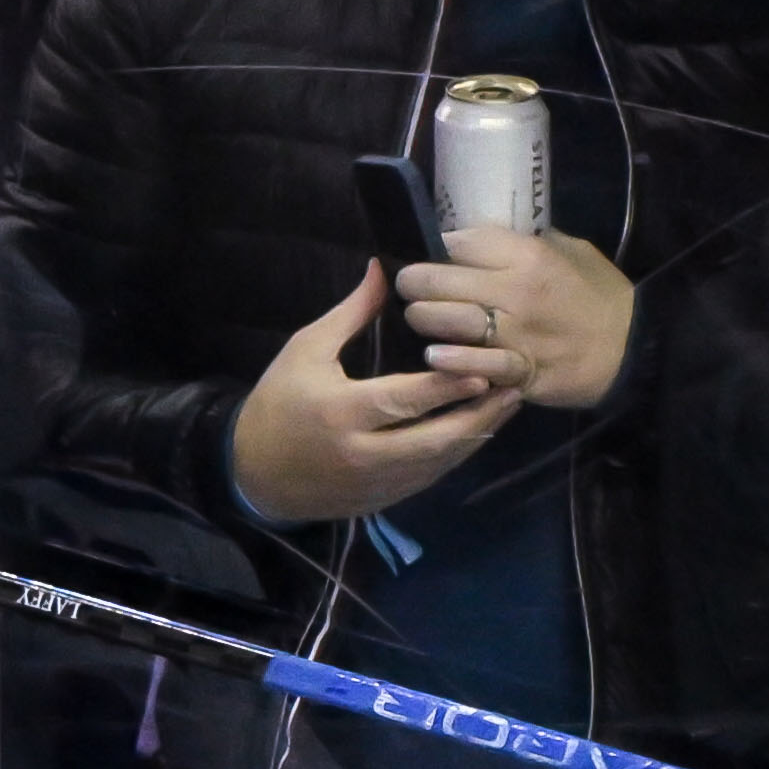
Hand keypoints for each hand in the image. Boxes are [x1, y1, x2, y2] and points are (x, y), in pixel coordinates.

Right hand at [226, 258, 520, 522]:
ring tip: (509, 403)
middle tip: (515, 386)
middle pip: (435, 438)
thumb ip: (351, 314)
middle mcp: (362, 453)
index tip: (485, 367)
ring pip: (440, 462)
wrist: (253, 474)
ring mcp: (374, 482)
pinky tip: (478, 429)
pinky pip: (430, 477)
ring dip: (478, 434)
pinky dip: (457, 454)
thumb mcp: (304, 351)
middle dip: (479, 414)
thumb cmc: (278, 403)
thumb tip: (385, 269)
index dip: (449, 386)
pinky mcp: (382, 499)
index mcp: (340, 412)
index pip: (406, 399)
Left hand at [393, 223, 635, 413]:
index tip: (435, 253)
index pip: (460, 241)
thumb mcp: (574, 252)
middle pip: (437, 279)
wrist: (635, 348)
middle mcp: (516, 291)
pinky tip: (434, 356)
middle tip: (412, 286)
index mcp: (530, 256)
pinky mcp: (518, 370)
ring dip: (421, 318)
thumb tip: (489, 237)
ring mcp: (515, 334)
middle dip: (414, 281)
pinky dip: (450, 360)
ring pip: (443, 320)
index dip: (440, 245)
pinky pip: (473, 364)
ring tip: (419, 317)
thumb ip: (531, 242)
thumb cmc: (601, 297)